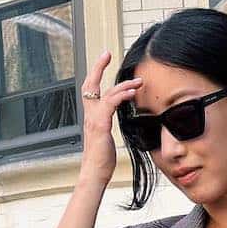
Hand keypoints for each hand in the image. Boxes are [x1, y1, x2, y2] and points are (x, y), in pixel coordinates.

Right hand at [79, 51, 140, 186]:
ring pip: (105, 93)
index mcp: (91, 118)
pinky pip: (110, 104)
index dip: (94, 74)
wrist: (94, 174)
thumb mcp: (105, 141)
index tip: (102, 61)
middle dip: (97, 67)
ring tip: (137, 81)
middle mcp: (89, 115)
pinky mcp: (100, 125)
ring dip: (122, 85)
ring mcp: (94, 120)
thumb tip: (115, 127)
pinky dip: (121, 96)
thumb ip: (107, 129)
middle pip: (90, 84)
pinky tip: (132, 92)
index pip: (90, 91)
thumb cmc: (101, 162)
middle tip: (107, 53)